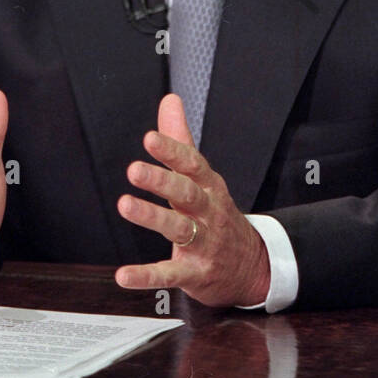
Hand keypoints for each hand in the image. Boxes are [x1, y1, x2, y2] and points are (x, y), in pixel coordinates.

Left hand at [115, 93, 270, 306]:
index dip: (172, 151)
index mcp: (209, 186)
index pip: (192, 164)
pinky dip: (147, 276)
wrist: (252, 266)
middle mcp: (208, 212)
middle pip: (187, 193)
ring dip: (152, 217)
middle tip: (134, 169)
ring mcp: (204, 244)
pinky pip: (170, 273)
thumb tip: (170, 100)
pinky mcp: (195, 273)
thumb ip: (181, 140)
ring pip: (179, 229)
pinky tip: (124, 275)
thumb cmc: (217, 215)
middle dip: (161, 181)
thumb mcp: (203, 177)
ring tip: (125, 205)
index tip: (150, 138)